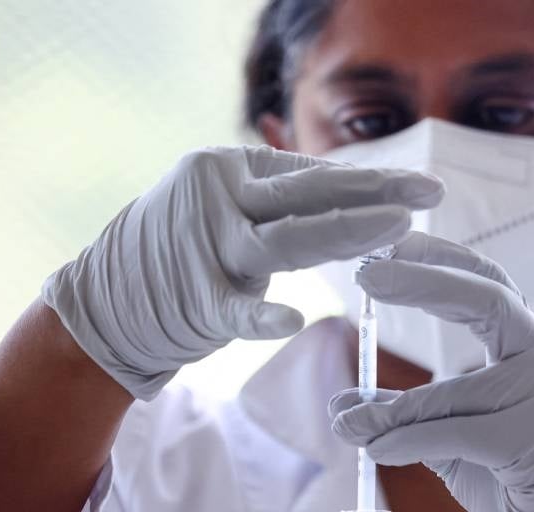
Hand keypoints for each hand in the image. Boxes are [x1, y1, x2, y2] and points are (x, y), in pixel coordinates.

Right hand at [44, 146, 442, 399]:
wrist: (104, 302)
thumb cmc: (181, 251)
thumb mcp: (222, 205)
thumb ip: (278, 202)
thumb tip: (356, 197)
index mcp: (226, 168)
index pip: (310, 174)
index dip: (369, 180)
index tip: (418, 185)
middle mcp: (216, 197)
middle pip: (307, 195)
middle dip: (375, 192)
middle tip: (430, 191)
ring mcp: (204, 248)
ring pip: (284, 240)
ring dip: (344, 233)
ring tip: (398, 226)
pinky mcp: (192, 301)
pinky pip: (235, 310)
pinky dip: (261, 316)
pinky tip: (290, 321)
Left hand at [329, 232, 533, 511]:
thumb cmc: (512, 472)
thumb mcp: (449, 434)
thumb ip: (402, 414)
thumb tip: (341, 404)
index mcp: (525, 347)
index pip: (488, 284)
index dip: (440, 260)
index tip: (387, 247)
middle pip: (490, 300)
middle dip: (424, 282)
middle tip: (366, 273)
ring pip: (456, 389)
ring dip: (390, 409)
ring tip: (345, 421)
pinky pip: (457, 434)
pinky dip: (408, 442)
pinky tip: (376, 450)